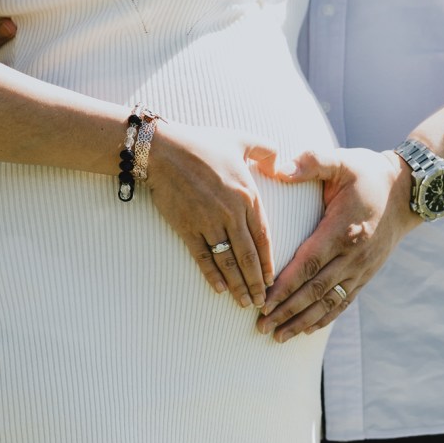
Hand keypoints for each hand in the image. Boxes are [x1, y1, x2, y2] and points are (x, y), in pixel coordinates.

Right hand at [147, 123, 278, 308]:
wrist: (163, 150)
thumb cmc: (202, 143)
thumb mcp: (241, 139)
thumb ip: (266, 149)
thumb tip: (280, 163)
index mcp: (247, 195)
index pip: (263, 236)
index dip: (268, 261)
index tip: (273, 279)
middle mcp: (231, 213)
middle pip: (248, 255)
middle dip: (256, 282)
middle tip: (262, 301)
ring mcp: (208, 222)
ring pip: (228, 261)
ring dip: (237, 285)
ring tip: (244, 302)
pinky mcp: (187, 227)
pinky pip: (202, 256)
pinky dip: (211, 275)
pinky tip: (219, 289)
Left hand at [256, 147, 420, 341]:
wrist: (408, 190)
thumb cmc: (369, 173)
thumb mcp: (341, 161)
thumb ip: (311, 163)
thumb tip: (278, 167)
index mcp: (342, 229)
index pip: (308, 264)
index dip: (285, 286)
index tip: (263, 302)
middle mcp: (353, 254)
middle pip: (315, 291)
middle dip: (287, 311)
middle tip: (261, 326)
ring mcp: (362, 267)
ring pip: (329, 302)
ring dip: (303, 322)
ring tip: (278, 337)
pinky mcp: (367, 273)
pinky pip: (345, 301)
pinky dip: (325, 318)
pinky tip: (307, 330)